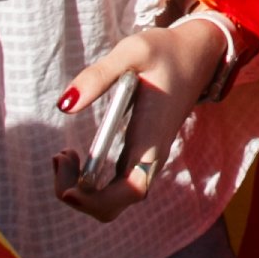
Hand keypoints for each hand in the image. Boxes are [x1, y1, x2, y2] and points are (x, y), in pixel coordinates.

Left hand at [52, 14, 235, 222]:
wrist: (198, 53)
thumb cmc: (167, 51)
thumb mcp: (133, 51)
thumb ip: (98, 76)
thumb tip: (65, 105)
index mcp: (152, 138)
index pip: (129, 192)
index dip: (95, 200)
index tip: (67, 184)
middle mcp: (150, 157)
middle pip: (114, 206)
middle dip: (79, 197)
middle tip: (60, 157)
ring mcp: (145, 159)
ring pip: (113, 201)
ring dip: (81, 190)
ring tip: (63, 155)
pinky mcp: (139, 154)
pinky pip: (113, 187)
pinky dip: (88, 181)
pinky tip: (75, 155)